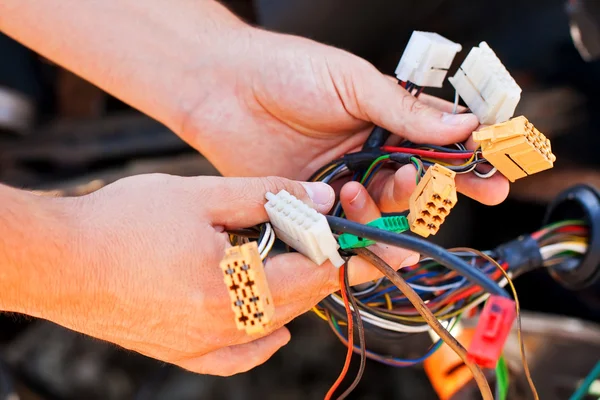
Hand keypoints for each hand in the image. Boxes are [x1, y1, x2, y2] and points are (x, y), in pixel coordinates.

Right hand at [34, 174, 416, 375]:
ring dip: (290, 298)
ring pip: (271, 329)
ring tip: (290, 267)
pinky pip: (237, 357)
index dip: (331, 249)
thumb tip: (317, 196)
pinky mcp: (180, 353)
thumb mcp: (200, 195)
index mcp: (233, 289)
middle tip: (315, 240)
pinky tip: (270, 327)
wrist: (57, 262)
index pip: (310, 275)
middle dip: (313, 270)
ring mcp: (200, 347)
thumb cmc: (120, 224)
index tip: (337, 230)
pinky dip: (261, 339)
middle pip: (295, 304)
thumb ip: (266, 194)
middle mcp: (222, 328)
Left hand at [180, 26, 508, 213]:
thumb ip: (406, 110)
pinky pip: (340, 226)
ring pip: (380, 212)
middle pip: (414, 189)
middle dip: (430, 195)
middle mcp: (367, 156)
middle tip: (430, 189)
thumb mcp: (354, 82)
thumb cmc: (287, 70)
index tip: (495, 179)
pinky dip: (350, 226)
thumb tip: (465, 125)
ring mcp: (339, 182)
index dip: (466, 166)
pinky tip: (345, 210)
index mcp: (385, 122)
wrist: (223, 88)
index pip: (436, 148)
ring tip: (362, 188)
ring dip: (384, 208)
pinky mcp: (310, 205)